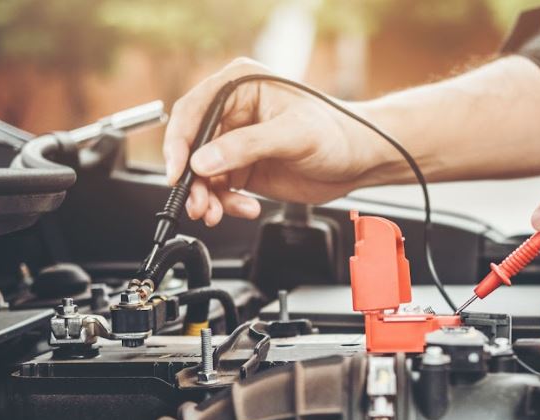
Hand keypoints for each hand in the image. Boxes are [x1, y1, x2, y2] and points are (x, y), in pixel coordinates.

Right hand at [164, 58, 386, 224]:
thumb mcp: (293, 134)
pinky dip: (225, 203)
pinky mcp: (243, 167)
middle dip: (193, 179)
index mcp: (240, 85)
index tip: (178, 170)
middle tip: (199, 204)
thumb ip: (247, 146)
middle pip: (192, 146)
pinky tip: (244, 208)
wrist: (361, 159)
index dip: (179, 141)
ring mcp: (236, 141)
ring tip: (216, 213)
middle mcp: (233, 111)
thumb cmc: (338, 132)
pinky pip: (219, 188)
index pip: (193, 110)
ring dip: (206, 196)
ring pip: (202, 171)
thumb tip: (204, 160)